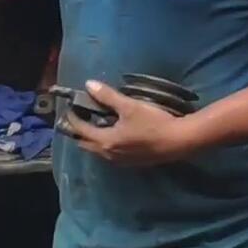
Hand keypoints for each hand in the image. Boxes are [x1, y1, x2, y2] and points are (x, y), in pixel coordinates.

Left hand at [59, 81, 198, 166]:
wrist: (178, 142)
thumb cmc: (153, 123)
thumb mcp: (129, 106)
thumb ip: (108, 96)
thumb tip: (89, 85)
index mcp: (105, 141)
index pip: (81, 129)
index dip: (72, 118)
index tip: (69, 108)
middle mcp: (109, 155)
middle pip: (86, 144)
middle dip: (78, 131)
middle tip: (77, 117)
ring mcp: (120, 161)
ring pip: (98, 150)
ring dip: (91, 139)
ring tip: (92, 125)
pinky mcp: (131, 162)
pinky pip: (109, 154)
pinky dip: (104, 144)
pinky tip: (112, 135)